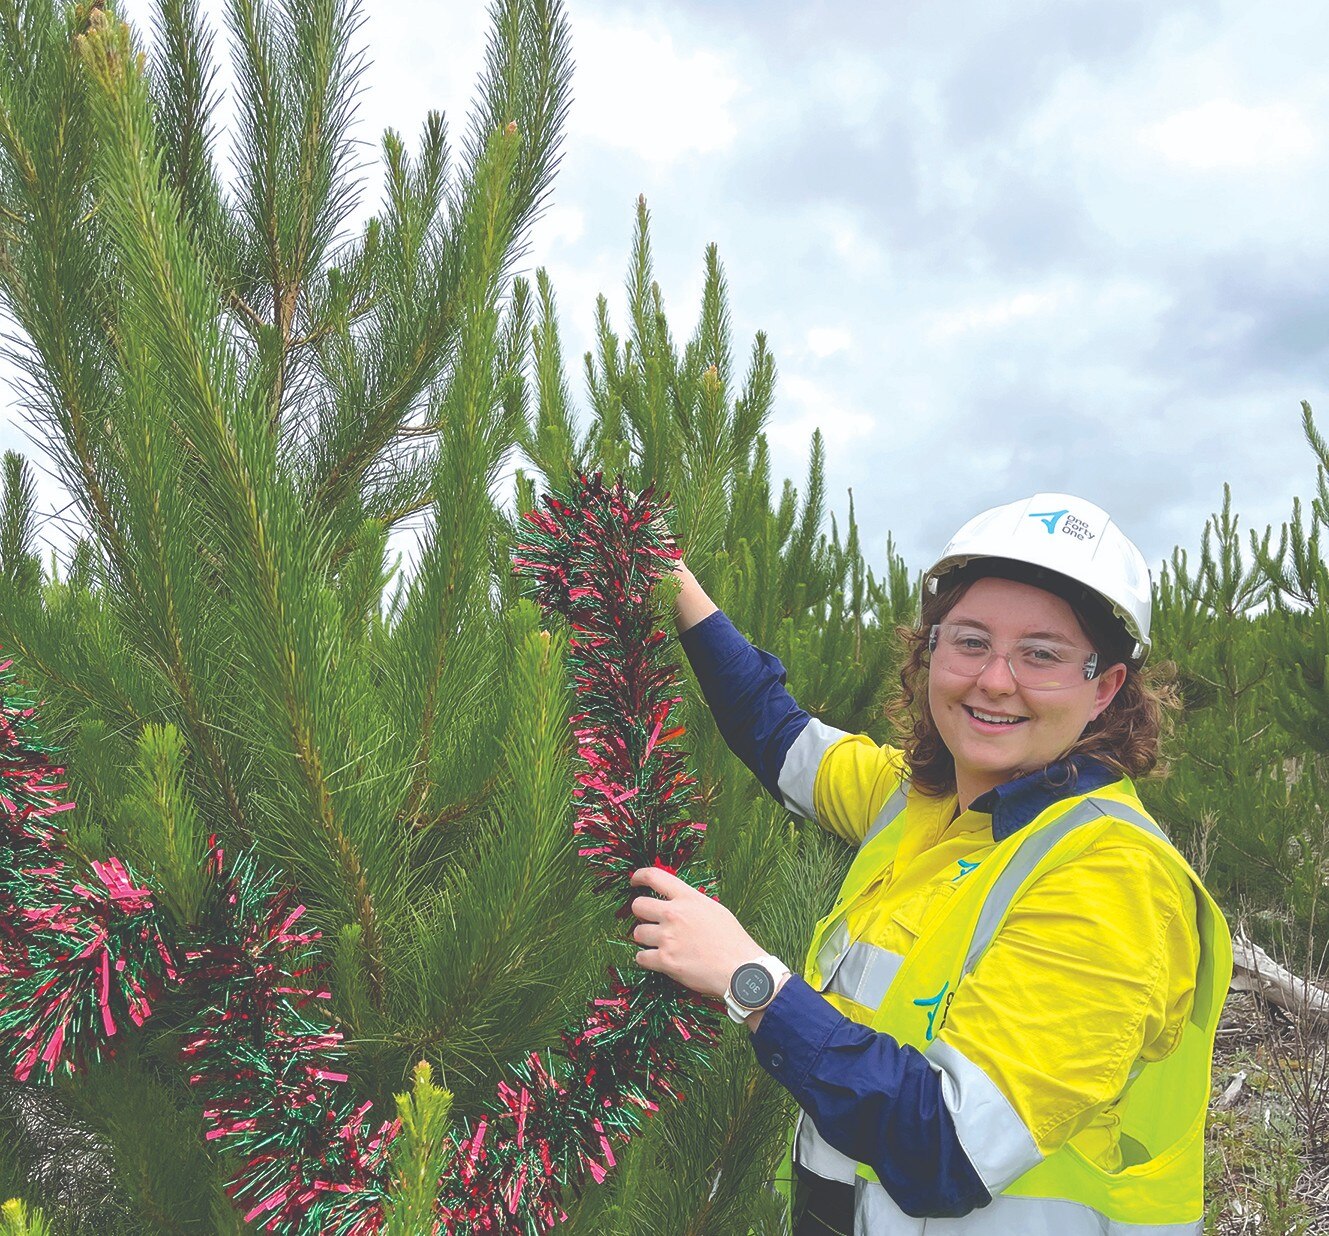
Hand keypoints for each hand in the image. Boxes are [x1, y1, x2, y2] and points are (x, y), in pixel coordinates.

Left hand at [629, 867, 761, 999]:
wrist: (740, 969)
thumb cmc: (732, 940)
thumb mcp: (714, 909)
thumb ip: (691, 903)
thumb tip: (676, 902)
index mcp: (688, 898)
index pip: (654, 876)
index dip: (639, 876)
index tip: (634, 882)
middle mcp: (674, 914)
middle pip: (638, 905)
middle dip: (641, 913)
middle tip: (651, 921)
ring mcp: (668, 937)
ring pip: (638, 933)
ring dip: (646, 939)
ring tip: (661, 944)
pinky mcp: (665, 960)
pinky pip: (641, 957)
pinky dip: (647, 959)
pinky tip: (658, 960)